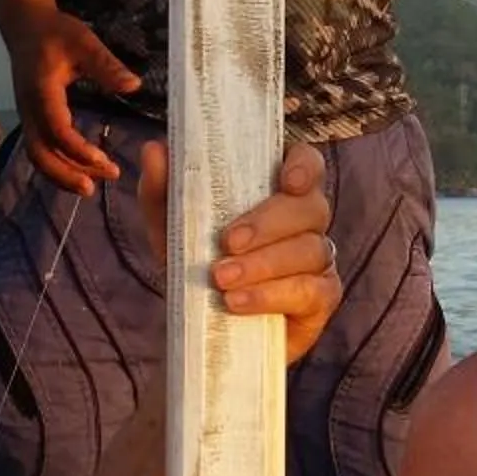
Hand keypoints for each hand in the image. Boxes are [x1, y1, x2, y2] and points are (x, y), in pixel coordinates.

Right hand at [6, 6, 140, 194]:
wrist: (25, 27)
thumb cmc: (55, 32)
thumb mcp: (84, 42)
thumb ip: (107, 65)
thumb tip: (133, 86)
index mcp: (41, 91)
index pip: (56, 128)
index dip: (77, 148)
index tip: (102, 159)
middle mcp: (30, 109)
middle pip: (40, 153)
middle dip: (65, 173)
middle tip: (94, 187)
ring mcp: (28, 116)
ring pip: (39, 155)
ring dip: (63, 173)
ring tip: (93, 184)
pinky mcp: (32, 119)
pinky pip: (41, 149)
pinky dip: (59, 164)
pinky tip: (82, 170)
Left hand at [137, 141, 341, 367]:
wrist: (203, 325)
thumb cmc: (196, 262)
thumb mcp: (171, 226)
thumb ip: (163, 189)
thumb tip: (155, 150)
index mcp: (277, 190)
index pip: (308, 163)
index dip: (304, 167)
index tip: (286, 181)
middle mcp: (306, 220)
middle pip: (310, 208)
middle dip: (268, 224)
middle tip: (228, 242)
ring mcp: (319, 260)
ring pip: (310, 250)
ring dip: (263, 264)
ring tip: (222, 279)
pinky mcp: (321, 298)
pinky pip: (310, 291)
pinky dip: (271, 295)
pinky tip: (238, 302)